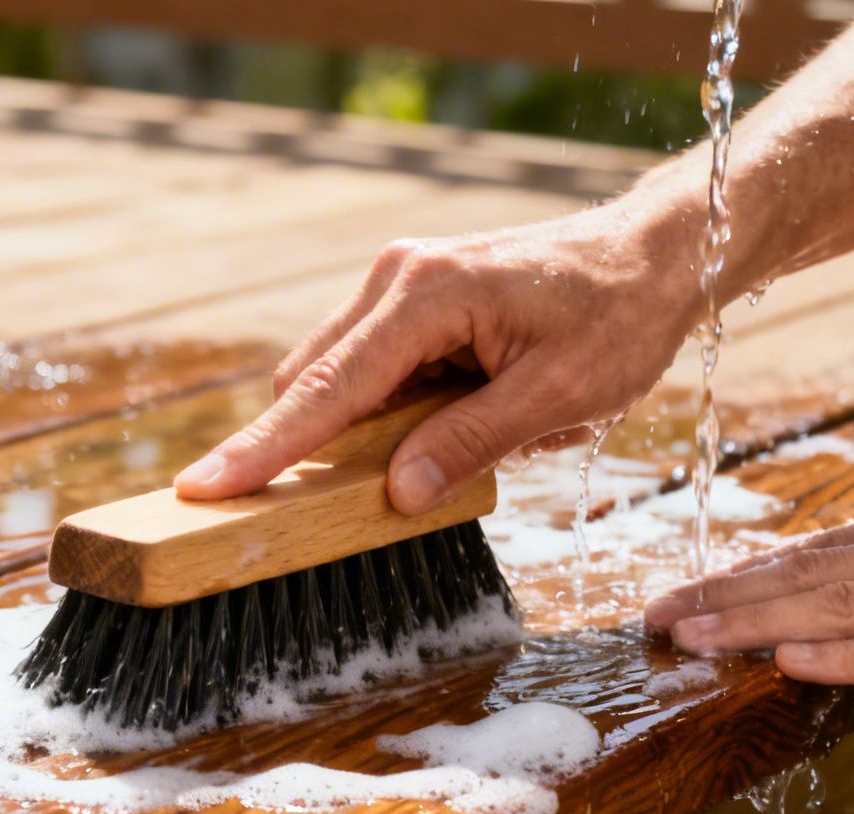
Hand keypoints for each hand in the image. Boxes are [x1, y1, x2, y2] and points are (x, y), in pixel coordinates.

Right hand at [173, 195, 704, 513]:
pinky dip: (382, 413)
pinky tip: (444, 423)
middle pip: (311, 383)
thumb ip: (470, 443)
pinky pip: (369, 370)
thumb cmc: (617, 319)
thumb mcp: (558, 397)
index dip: (264, 449)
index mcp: (425, 295)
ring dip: (356, 433)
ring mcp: (399, 285)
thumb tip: (394, 495)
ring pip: (336, 378)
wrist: (652, 256)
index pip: (325, 389)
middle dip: (301, 450)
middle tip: (309, 517)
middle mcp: (395, 279)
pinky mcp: (413, 302)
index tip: (201, 489)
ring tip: (438, 450)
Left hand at [643, 492, 853, 697]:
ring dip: (752, 623)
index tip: (687, 591)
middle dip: (721, 597)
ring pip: (835, 607)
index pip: (821, 552)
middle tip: (649, 617)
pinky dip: (842, 655)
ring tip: (685, 637)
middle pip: (807, 575)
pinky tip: (786, 662)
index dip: (747, 574)